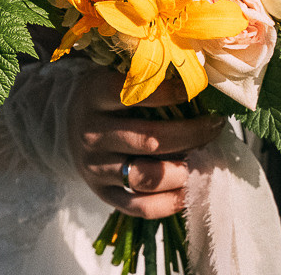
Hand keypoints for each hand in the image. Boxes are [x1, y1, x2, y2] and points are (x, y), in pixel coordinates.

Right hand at [68, 68, 224, 218]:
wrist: (66, 126)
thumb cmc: (105, 97)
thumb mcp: (114, 74)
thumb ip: (145, 77)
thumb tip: (195, 78)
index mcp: (95, 96)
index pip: (133, 95)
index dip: (168, 94)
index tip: (194, 92)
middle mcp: (93, 133)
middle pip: (148, 139)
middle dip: (190, 135)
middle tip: (214, 127)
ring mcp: (96, 167)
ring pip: (145, 176)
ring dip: (181, 172)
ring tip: (204, 162)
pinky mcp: (102, 193)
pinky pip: (137, 206)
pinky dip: (167, 203)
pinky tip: (189, 191)